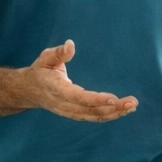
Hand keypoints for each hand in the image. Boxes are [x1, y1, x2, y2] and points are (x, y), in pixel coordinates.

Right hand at [22, 40, 138, 121]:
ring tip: (131, 107)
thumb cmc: (41, 70)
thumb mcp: (46, 58)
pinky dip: (109, 115)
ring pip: (93, 116)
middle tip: (132, 102)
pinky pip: (93, 117)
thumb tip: (70, 44)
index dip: (96, 99)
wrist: (28, 91)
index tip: (114, 98)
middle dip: (113, 108)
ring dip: (114, 113)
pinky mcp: (75, 114)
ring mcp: (69, 111)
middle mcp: (64, 104)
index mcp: (57, 89)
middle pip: (90, 110)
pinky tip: (123, 110)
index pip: (78, 97)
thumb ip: (59, 52)